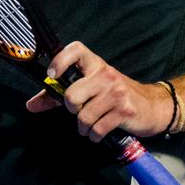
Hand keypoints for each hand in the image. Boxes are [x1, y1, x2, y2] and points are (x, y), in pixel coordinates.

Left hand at [25, 40, 170, 142]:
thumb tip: (31, 105)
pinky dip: (93, 135)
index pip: (76, 49)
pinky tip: (98, 132)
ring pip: (83, 116)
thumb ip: (59, 94)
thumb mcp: (92, 88)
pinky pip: (96, 129)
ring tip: (90, 125)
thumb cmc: (117, 96)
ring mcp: (116, 93)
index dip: (60, 60)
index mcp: (96, 64)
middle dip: (72, 109)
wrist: (154, 107)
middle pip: (71, 95)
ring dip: (83, 127)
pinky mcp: (124, 111)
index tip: (52, 75)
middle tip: (80, 111)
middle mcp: (105, 75)